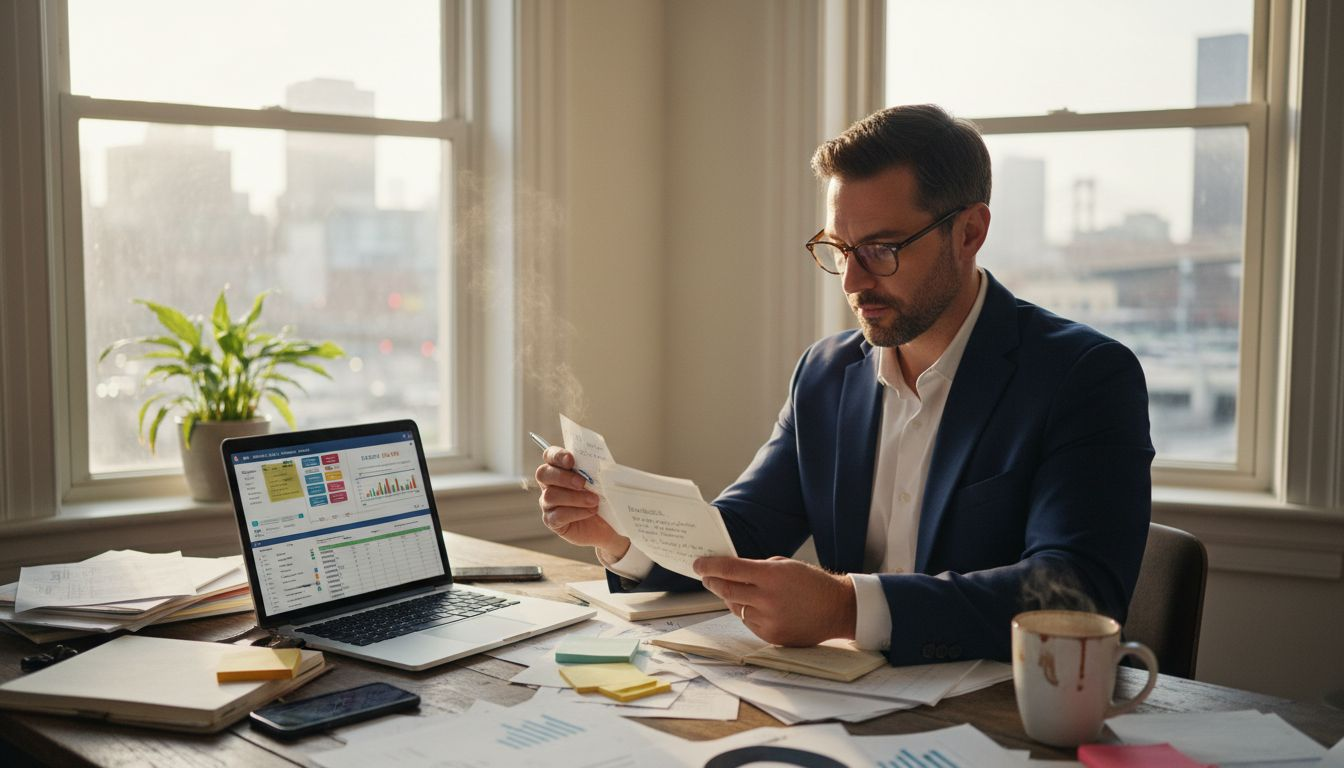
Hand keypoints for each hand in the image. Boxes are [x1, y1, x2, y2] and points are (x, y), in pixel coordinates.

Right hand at [536, 447, 628, 560]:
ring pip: (550, 496)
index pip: (550, 455)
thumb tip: (598, 464)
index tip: (571, 460)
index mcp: (559, 468)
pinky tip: (590, 511)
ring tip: (594, 500)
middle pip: (543, 474)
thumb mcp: (602, 480)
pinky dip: (576, 512)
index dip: (557, 455)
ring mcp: (547, 503)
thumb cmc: (602, 497)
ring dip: (574, 497)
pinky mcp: (552, 521)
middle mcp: (549, 484)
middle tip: (583, 483)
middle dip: (563, 477)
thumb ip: (595, 470)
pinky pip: (558, 515)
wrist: (607, 524)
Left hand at [694, 556, 856, 646]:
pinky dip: (748, 613)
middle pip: (727, 590)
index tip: (698, 564)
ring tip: (735, 589)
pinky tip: (755, 606)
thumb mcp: (785, 565)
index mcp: (771, 576)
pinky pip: (749, 623)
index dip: (710, 566)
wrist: (838, 609)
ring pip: (736, 608)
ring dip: (731, 598)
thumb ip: (757, 568)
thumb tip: (731, 572)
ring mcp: (769, 621)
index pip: (730, 569)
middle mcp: (768, 599)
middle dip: (713, 582)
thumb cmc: (812, 583)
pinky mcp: (772, 637)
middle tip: (706, 577)